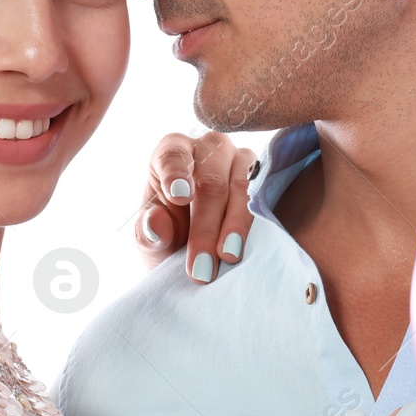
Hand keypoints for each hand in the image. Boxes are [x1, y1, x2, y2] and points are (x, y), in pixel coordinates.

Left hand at [135, 130, 258, 281]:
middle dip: (206, 226)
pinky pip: (266, 195)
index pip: (172, 156)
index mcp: (172, 152)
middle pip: (211, 181)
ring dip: (235, 226)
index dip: (176, 175)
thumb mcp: (152, 241)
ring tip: (228, 257)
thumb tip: (155, 221)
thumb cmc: (169, 238)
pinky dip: (259, 221)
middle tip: (201, 266)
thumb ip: (149, 233)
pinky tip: (254, 244)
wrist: (201, 252)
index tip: (179, 197)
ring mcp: (241, 160)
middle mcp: (209, 148)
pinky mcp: (265, 178)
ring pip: (242, 187)